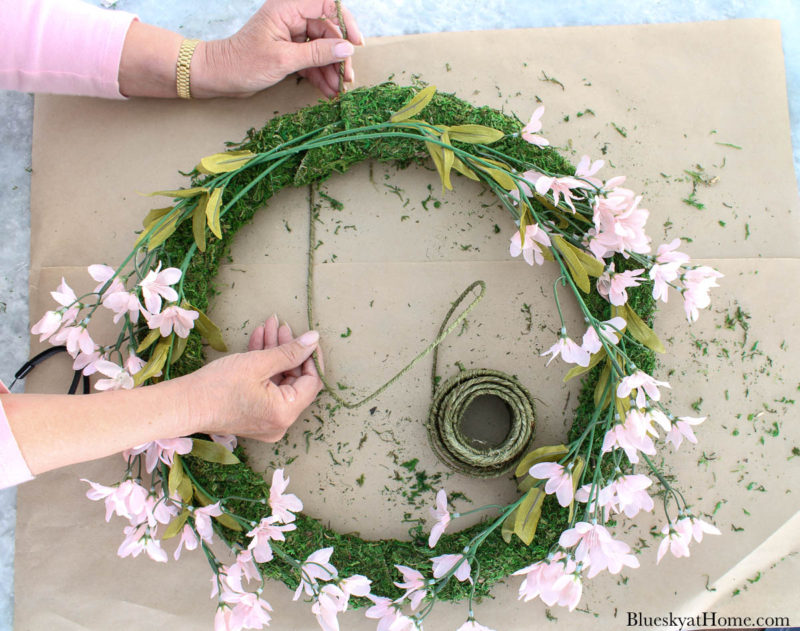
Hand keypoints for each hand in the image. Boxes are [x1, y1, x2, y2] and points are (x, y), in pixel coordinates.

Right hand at [186, 315, 323, 441]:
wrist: (183, 405)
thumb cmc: (218, 385)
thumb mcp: (258, 363)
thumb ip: (290, 351)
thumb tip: (314, 339)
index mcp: (286, 412)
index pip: (311, 382)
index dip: (310, 356)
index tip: (306, 337)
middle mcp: (280, 422)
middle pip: (294, 380)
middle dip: (287, 350)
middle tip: (282, 325)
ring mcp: (267, 421)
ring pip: (278, 381)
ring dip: (274, 353)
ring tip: (269, 326)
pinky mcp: (254, 416)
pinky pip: (266, 388)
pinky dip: (263, 367)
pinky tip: (258, 340)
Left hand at [194, 0, 363, 98]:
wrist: (219, 77)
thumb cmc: (243, 63)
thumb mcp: (283, 59)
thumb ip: (317, 53)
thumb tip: (346, 48)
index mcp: (288, 8)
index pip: (327, 5)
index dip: (346, 22)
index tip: (356, 44)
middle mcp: (291, 18)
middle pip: (327, 31)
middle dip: (338, 55)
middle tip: (347, 77)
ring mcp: (290, 35)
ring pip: (321, 49)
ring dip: (331, 69)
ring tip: (338, 89)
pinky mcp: (288, 52)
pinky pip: (311, 60)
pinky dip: (320, 75)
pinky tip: (327, 90)